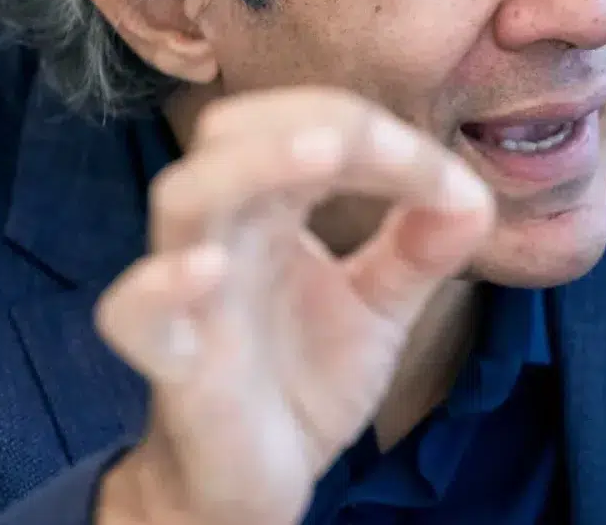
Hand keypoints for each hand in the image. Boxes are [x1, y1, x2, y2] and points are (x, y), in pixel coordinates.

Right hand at [93, 87, 494, 524]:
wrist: (254, 485)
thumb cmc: (301, 382)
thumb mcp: (377, 310)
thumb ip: (419, 254)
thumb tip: (475, 197)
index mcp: (271, 210)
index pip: (309, 130)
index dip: (380, 139)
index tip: (454, 189)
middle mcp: (224, 233)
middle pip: (230, 135)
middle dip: (305, 120)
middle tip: (381, 146)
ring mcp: (191, 294)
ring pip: (182, 198)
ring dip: (252, 166)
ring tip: (321, 156)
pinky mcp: (170, 363)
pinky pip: (130, 313)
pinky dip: (161, 285)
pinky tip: (208, 271)